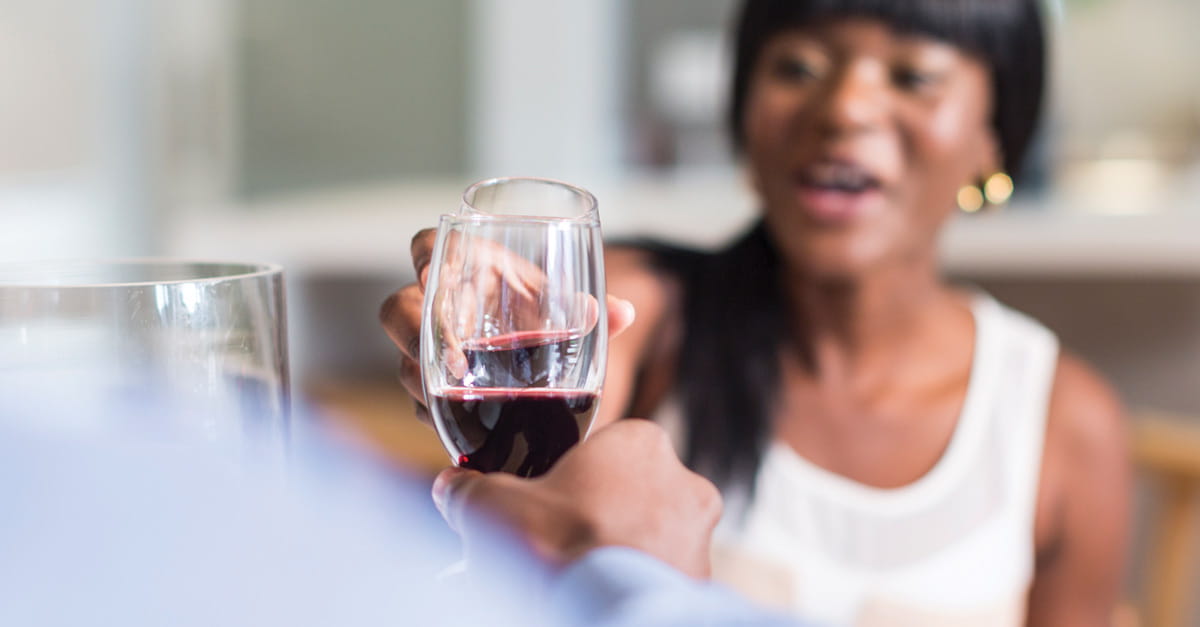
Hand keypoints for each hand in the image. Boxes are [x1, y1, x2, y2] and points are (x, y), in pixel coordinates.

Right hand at [379, 228, 635, 422]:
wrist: (534, 343)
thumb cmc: (537, 307)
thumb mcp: (558, 304)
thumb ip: (584, 307)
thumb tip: (622, 314)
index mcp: (463, 265)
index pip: (426, 246)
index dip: (422, 259)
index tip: (431, 276)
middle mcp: (434, 304)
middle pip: (397, 310)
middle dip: (413, 335)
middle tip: (454, 363)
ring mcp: (426, 347)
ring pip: (407, 363)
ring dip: (427, 384)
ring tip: (461, 401)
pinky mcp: (430, 385)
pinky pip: (419, 401)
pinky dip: (440, 417)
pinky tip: (464, 430)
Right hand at [431, 419, 721, 578]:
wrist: (598, 614)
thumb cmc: (555, 546)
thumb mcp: (493, 505)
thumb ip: (470, 488)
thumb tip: (452, 487)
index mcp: (641, 441)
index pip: (605, 449)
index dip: (571, 476)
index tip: (548, 503)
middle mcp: (685, 481)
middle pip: (631, 492)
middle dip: (598, 515)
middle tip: (560, 543)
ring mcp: (700, 535)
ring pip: (651, 535)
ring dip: (621, 550)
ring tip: (577, 573)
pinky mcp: (703, 581)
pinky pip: (664, 575)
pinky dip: (636, 583)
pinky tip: (600, 593)